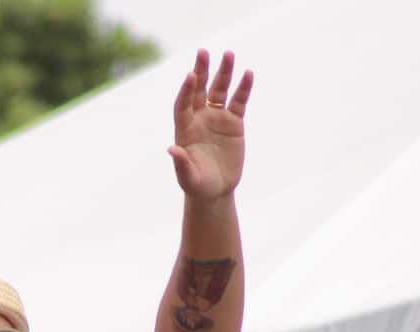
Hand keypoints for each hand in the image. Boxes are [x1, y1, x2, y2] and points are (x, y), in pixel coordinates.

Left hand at [169, 49, 253, 199]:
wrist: (216, 191)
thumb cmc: (197, 185)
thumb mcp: (188, 177)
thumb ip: (181, 163)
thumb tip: (171, 149)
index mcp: (185, 128)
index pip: (183, 104)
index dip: (186, 90)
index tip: (190, 75)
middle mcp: (199, 118)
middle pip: (199, 90)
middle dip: (201, 71)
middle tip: (203, 52)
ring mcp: (217, 118)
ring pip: (220, 90)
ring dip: (223, 73)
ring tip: (229, 54)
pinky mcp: (234, 123)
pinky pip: (238, 101)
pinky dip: (243, 88)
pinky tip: (248, 74)